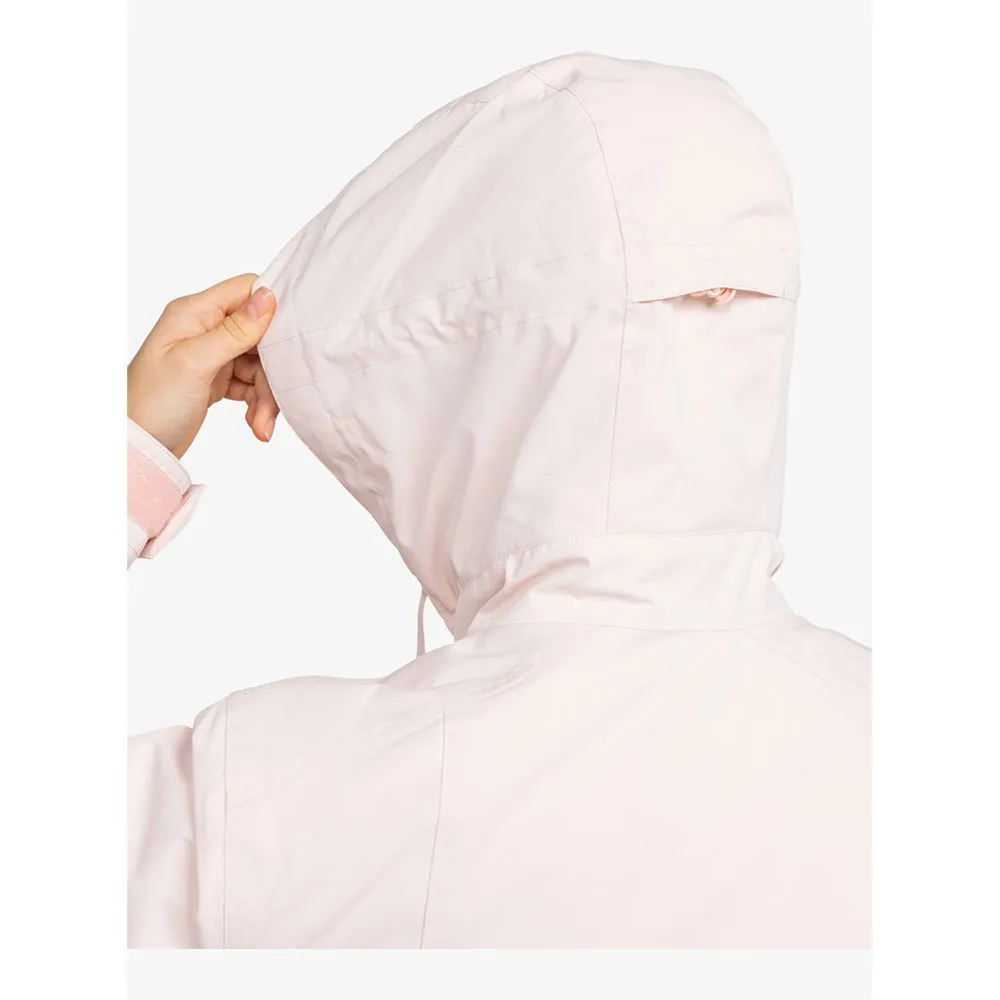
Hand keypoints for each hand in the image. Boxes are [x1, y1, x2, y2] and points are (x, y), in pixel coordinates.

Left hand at [127, 274, 278, 459]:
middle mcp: (204, 328)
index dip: (272, 309)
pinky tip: (255, 423)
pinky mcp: (216, 379)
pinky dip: (257, 403)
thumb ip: (234, 330)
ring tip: (261, 424)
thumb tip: (267, 297)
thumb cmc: (153, 402)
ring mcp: (211, 355)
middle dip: (271, 369)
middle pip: (259, 334)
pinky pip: (251, 383)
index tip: (290, 338)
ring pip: (258, 363)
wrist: (138, 447)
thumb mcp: (194, 363)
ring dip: (266, 394)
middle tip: (274, 399)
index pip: (245, 291)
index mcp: (194, 313)